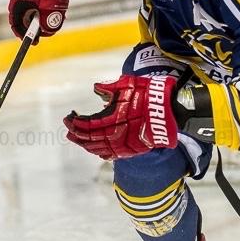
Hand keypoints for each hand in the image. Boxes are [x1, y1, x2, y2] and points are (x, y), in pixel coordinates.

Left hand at [63, 75, 178, 159]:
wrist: (171, 110)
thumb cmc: (149, 94)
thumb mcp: (126, 85)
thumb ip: (108, 89)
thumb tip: (96, 89)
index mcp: (110, 120)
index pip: (85, 125)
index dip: (74, 122)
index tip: (68, 117)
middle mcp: (114, 135)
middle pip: (88, 139)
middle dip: (76, 134)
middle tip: (68, 129)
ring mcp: (123, 145)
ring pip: (98, 149)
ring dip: (85, 144)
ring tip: (78, 140)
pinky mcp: (132, 150)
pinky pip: (111, 155)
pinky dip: (100, 152)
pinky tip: (96, 149)